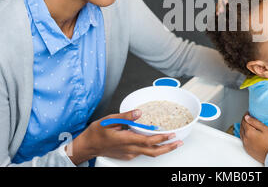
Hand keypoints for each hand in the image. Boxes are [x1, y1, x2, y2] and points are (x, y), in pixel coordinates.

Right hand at [68, 109, 182, 164]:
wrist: (87, 146)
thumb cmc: (96, 133)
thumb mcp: (109, 120)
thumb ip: (125, 116)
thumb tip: (139, 112)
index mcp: (126, 140)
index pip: (147, 141)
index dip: (161, 138)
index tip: (171, 134)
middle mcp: (130, 149)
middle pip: (153, 151)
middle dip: (168, 147)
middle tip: (179, 142)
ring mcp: (129, 153)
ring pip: (149, 153)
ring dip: (162, 148)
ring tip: (173, 142)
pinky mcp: (128, 154)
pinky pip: (143, 152)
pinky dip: (153, 147)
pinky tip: (157, 141)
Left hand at [239, 112, 267, 163]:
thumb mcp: (265, 129)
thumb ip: (255, 122)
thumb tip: (246, 117)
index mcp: (249, 132)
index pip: (244, 121)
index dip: (246, 115)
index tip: (248, 113)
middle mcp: (245, 138)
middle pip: (241, 126)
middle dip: (244, 120)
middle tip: (247, 117)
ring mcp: (245, 144)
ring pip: (241, 132)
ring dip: (243, 127)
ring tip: (247, 124)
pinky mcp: (246, 149)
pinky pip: (242, 139)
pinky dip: (243, 134)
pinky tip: (247, 133)